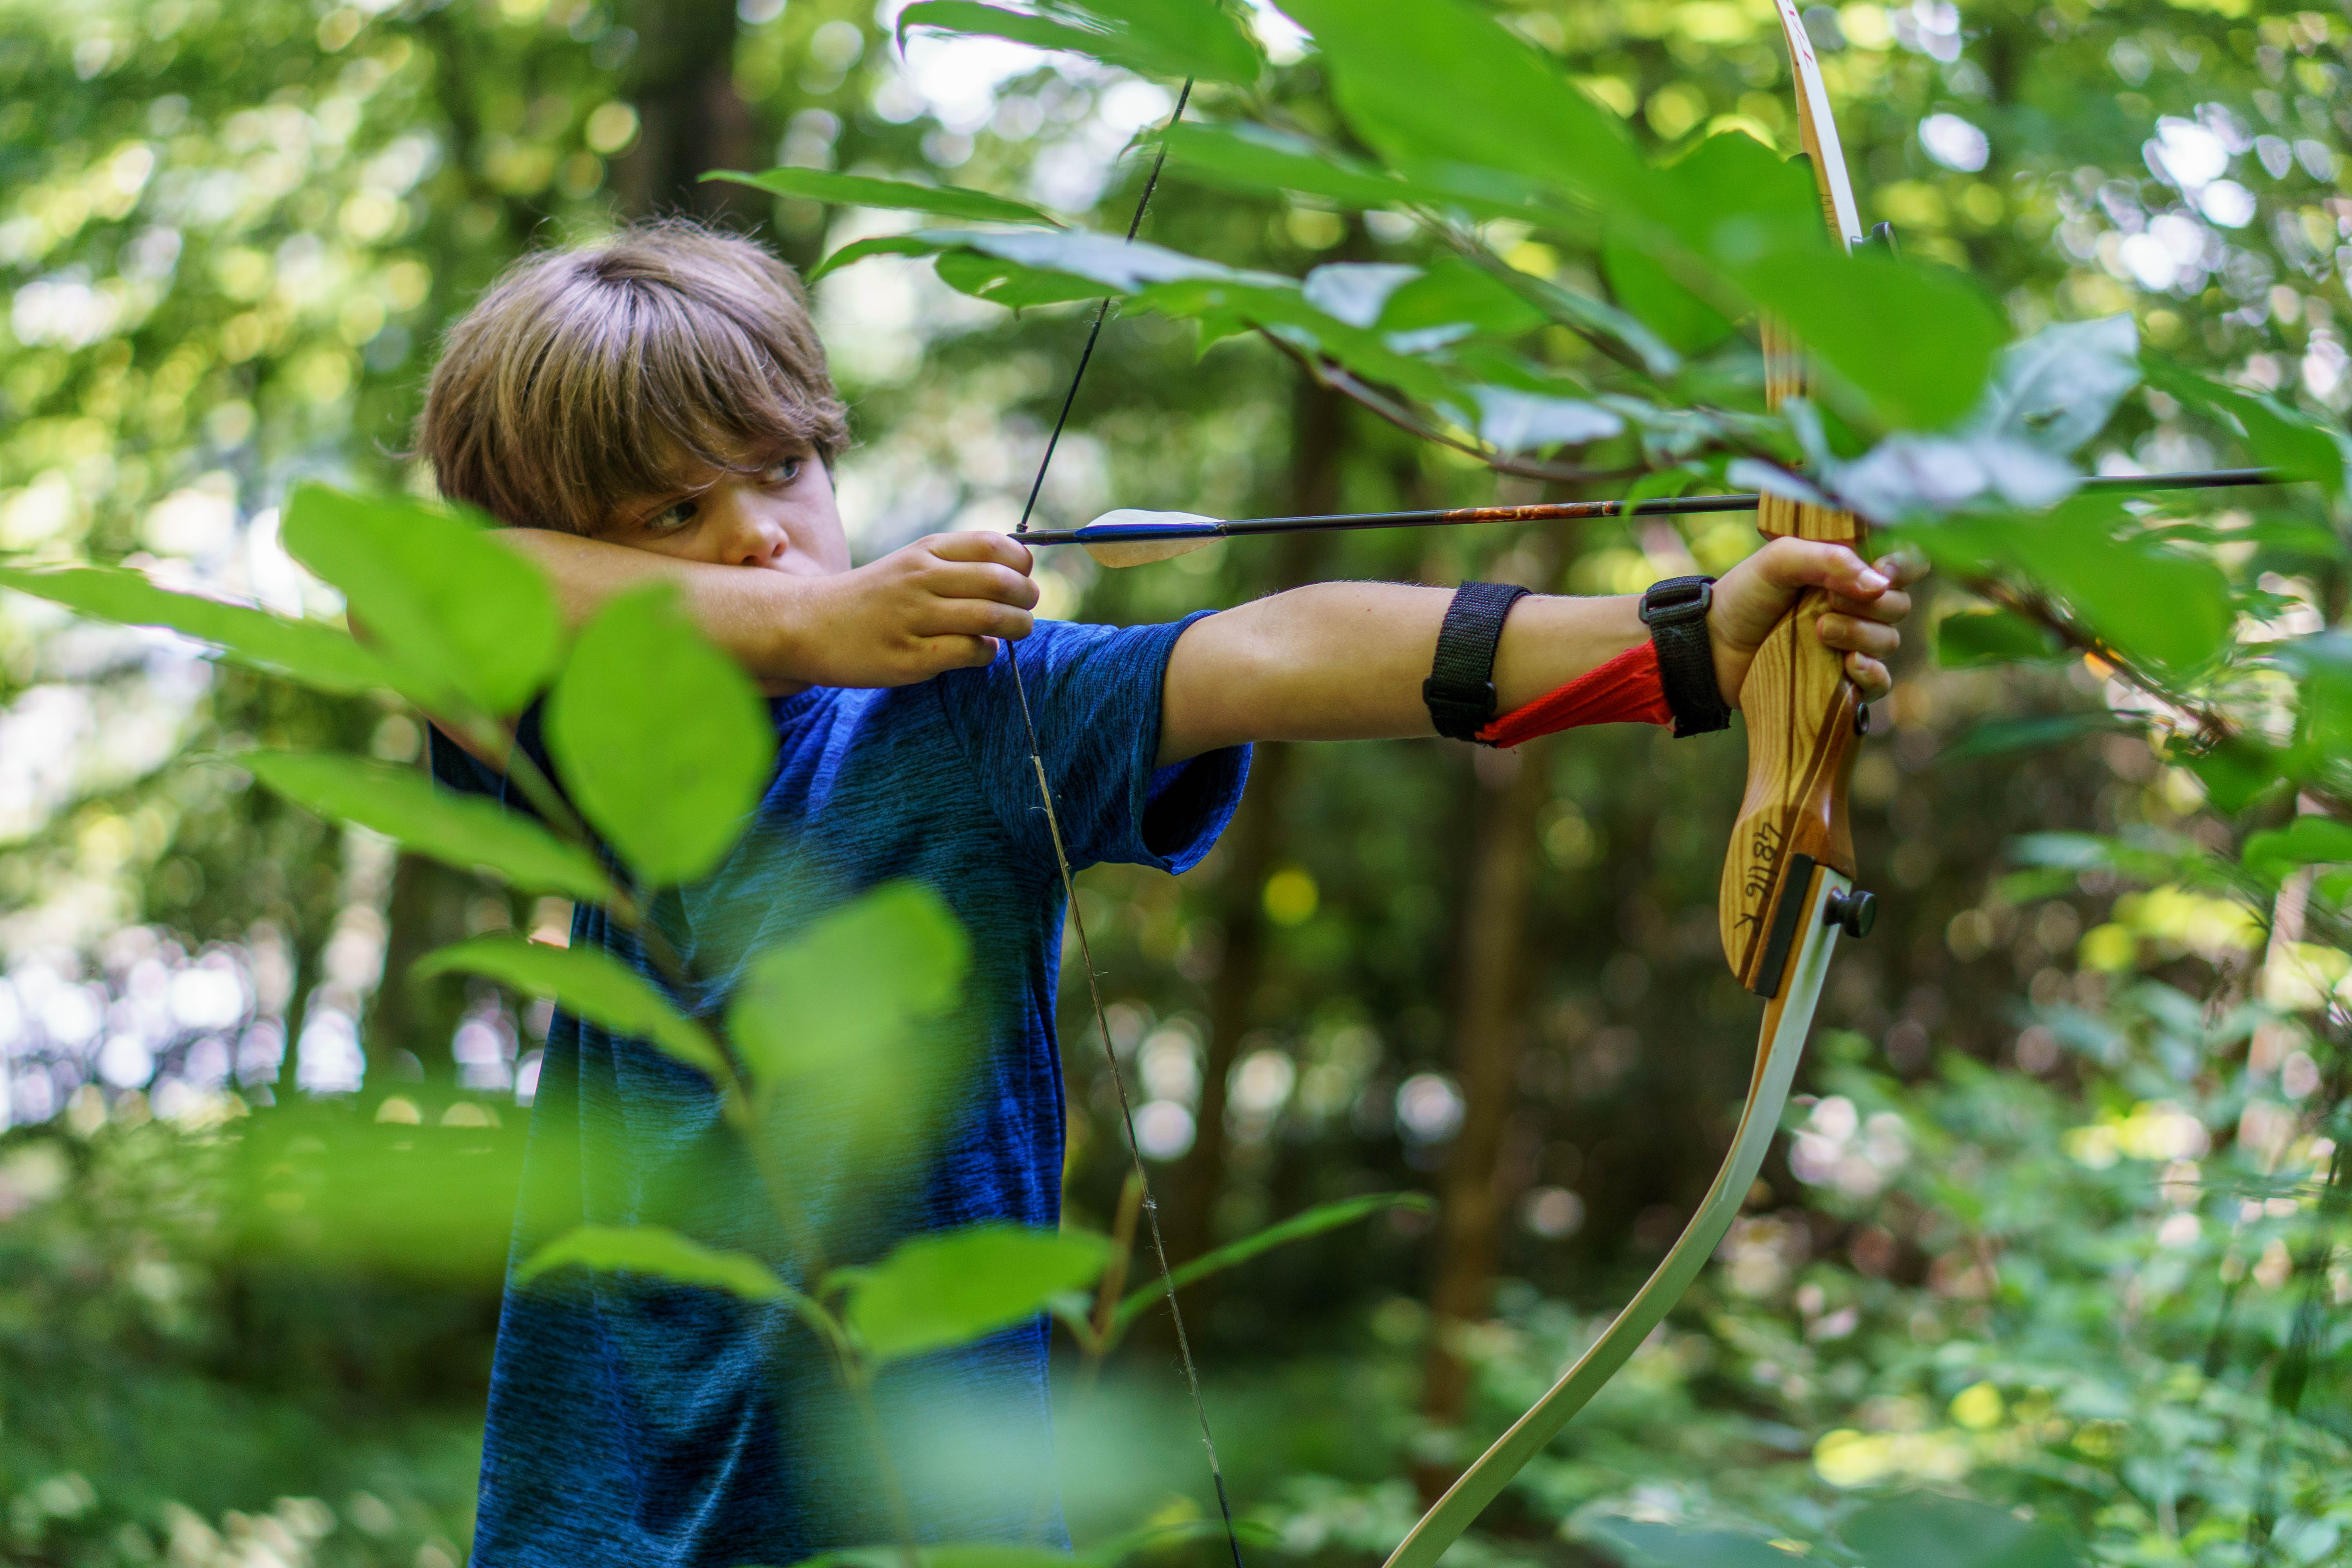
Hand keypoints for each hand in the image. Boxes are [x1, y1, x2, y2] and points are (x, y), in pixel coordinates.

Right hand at [797, 531, 1038, 686]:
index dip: (1021, 562)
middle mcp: (920, 578)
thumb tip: (1016, 574)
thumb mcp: (910, 564)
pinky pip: (968, 651)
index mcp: (925, 551)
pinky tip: (980, 651)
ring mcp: (913, 617)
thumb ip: (956, 565)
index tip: (1023, 576)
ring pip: (990, 617)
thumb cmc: (872, 598)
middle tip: (1026, 608)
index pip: (993, 545)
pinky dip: (987, 653)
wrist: (809, 624)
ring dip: (1017, 627)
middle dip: (1026, 597)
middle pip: (1000, 581)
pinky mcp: (908, 656)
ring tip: (1015, 631)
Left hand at [1707, 538, 1924, 708]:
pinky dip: (1872, 675)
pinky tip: (1850, 666)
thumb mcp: (1779, 561)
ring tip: (1820, 632)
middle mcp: (1855, 607)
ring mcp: (1850, 645)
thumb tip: (1880, 583)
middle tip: (1828, 604)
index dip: (1904, 567)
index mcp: (1847, 571)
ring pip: (1889, 642)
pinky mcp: (1841, 681)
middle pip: (1898, 606)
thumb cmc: (1744, 596)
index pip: (1903, 564)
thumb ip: (1829, 561)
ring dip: (1862, 636)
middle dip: (1871, 605)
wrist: (1711, 645)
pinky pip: (1879, 683)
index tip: (1882, 571)